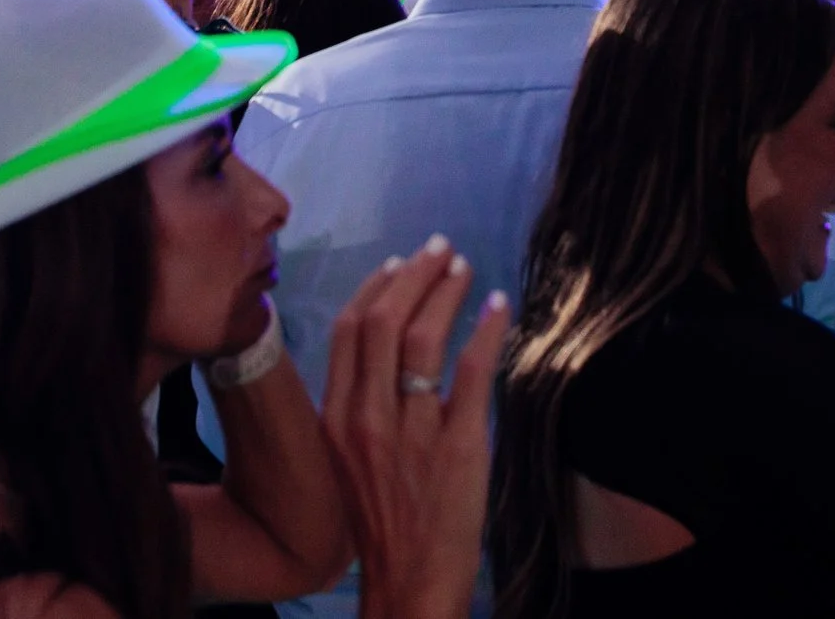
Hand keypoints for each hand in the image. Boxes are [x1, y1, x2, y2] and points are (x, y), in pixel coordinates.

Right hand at [324, 237, 509, 618]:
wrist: (409, 584)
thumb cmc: (382, 524)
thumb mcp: (348, 461)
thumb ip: (358, 408)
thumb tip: (380, 354)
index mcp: (336, 420)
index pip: (348, 332)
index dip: (375, 289)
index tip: (397, 264)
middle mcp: (368, 419)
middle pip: (383, 322)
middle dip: (413, 276)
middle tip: (439, 249)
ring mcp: (412, 433)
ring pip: (424, 339)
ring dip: (446, 293)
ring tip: (464, 269)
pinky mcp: (457, 446)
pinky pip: (471, 373)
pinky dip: (485, 331)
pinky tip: (497, 307)